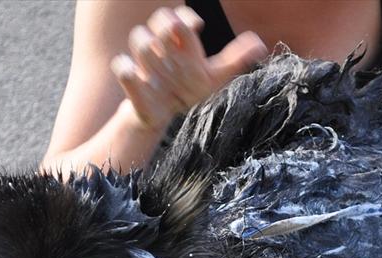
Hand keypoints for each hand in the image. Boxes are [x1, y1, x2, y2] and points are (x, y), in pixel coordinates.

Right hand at [111, 6, 267, 129]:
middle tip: (176, 37)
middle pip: (159, 19)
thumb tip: (260, 44)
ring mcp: (145, 62)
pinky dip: (128, 70)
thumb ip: (235, 60)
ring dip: (151, 49)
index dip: (186, 18)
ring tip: (164, 68)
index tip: (199, 26)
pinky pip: (121, 67)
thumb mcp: (215, 78)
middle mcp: (163, 47)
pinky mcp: (132, 82)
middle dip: (167, 25)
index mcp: (181, 43)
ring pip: (139, 38)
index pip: (180, 17)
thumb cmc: (190, 91)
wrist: (166, 116)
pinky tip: (140, 77)